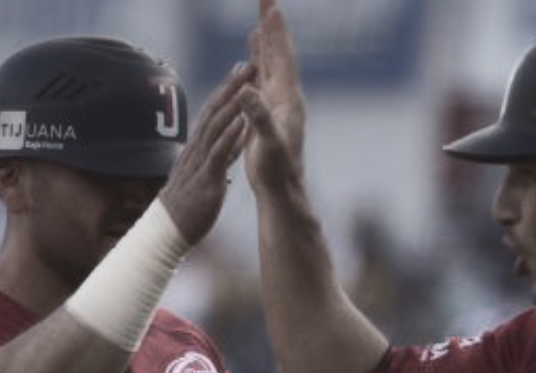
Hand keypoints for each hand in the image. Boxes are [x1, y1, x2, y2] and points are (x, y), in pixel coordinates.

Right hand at [157, 62, 254, 243]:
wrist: (169, 232)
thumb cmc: (188, 206)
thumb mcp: (205, 175)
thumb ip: (218, 157)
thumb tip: (230, 145)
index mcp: (198, 148)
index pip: (213, 114)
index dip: (228, 92)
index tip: (242, 72)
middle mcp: (197, 149)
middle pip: (214, 111)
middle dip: (232, 87)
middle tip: (248, 64)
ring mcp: (200, 163)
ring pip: (216, 127)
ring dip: (233, 104)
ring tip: (247, 84)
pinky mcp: (206, 179)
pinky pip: (218, 154)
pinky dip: (230, 136)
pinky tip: (242, 122)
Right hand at [238, 0, 308, 189]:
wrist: (282, 190)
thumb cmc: (277, 170)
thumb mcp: (268, 143)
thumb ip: (259, 117)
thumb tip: (249, 91)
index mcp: (286, 100)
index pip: (281, 57)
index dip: (275, 31)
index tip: (270, 5)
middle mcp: (286, 97)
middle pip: (279, 54)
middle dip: (272, 26)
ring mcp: (280, 105)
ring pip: (273, 66)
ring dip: (267, 42)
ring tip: (261, 22)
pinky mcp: (271, 115)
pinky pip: (266, 81)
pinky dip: (260, 65)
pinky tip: (254, 62)